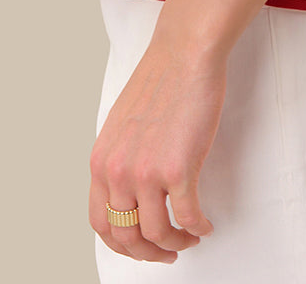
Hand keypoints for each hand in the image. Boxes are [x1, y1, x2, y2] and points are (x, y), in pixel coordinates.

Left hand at [89, 29, 223, 264]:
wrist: (184, 53)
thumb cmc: (160, 80)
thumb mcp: (122, 124)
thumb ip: (120, 158)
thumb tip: (129, 192)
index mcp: (101, 160)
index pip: (100, 222)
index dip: (122, 243)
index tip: (141, 245)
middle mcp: (118, 170)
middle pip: (126, 236)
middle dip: (149, 252)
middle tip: (168, 251)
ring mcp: (146, 172)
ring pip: (157, 234)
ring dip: (176, 243)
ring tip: (190, 237)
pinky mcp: (177, 168)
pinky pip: (187, 217)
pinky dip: (198, 228)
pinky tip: (205, 224)